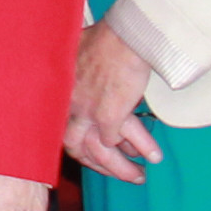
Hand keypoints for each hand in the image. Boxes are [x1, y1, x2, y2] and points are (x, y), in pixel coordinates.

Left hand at [60, 23, 160, 183]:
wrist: (126, 36)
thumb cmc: (108, 37)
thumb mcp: (80, 52)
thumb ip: (79, 70)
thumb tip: (85, 70)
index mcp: (59, 90)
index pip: (60, 127)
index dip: (77, 145)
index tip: (93, 154)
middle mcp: (68, 105)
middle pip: (74, 146)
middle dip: (97, 164)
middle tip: (117, 172)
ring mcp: (86, 112)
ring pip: (97, 150)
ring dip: (119, 167)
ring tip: (140, 175)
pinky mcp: (108, 115)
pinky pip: (116, 142)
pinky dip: (134, 150)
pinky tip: (151, 155)